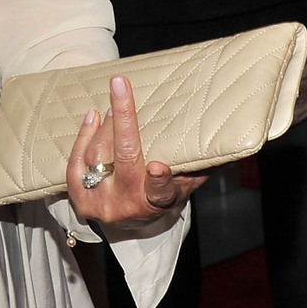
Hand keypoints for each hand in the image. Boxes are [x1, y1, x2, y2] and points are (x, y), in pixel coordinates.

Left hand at [64, 75, 207, 235]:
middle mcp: (127, 205)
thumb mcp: (184, 183)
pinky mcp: (78, 197)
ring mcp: (100, 202)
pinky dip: (85, 135)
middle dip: (122, 120)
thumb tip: (229, 142)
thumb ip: (199, 164)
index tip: (158, 167)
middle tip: (121, 86)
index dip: (159, 181)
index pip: (160, 193)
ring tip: (113, 105)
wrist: (127, 222)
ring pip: (99, 155)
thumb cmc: (160, 194)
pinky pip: (77, 160)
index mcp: (156, 203)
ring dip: (105, 125)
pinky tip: (93, 117)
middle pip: (124, 159)